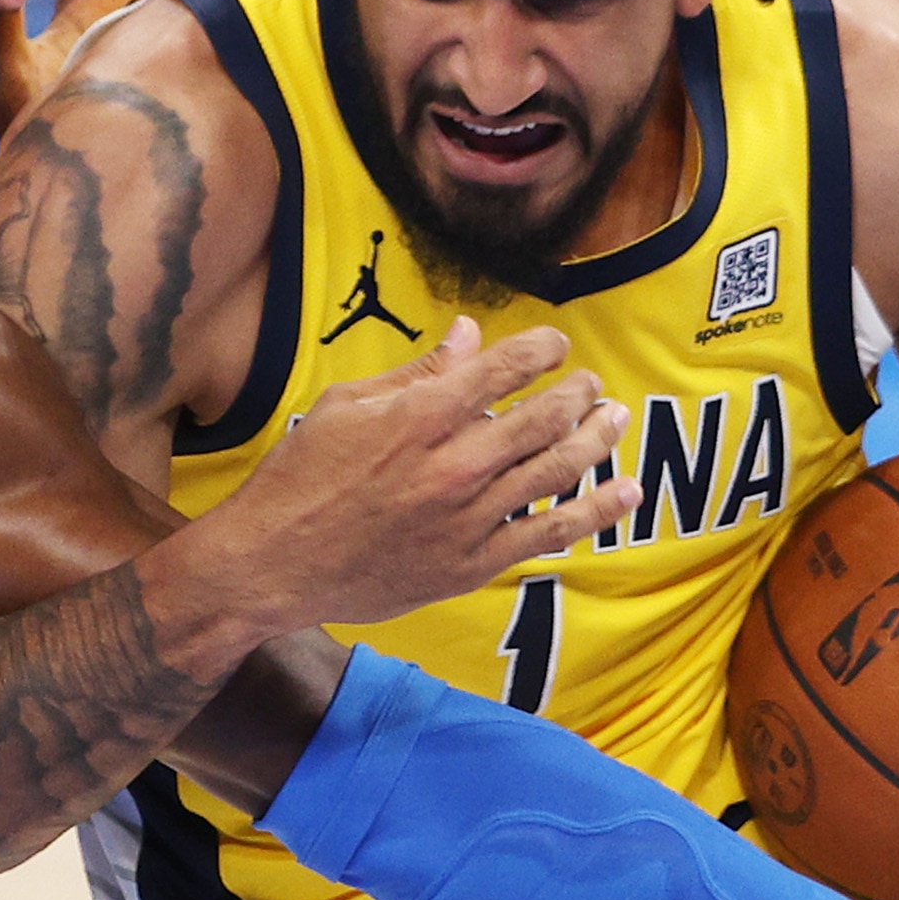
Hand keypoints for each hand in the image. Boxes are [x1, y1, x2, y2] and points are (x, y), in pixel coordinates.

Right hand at [185, 317, 640, 634]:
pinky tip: (626, 492)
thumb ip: (415, 372)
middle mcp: (452, 464)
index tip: (556, 345)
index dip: (542, 350)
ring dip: (597, 440)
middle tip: (592, 385)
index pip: (503, 369)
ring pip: (556, 472)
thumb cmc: (300, 478)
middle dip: (578, 394)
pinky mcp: (470, 564)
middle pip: (543, 419)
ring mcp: (466, 519)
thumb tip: (469, 334)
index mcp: (419, 416)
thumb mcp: (345, 406)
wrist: (272, 564)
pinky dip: (594, 512)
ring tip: (616, 420)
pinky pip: (547, 533)